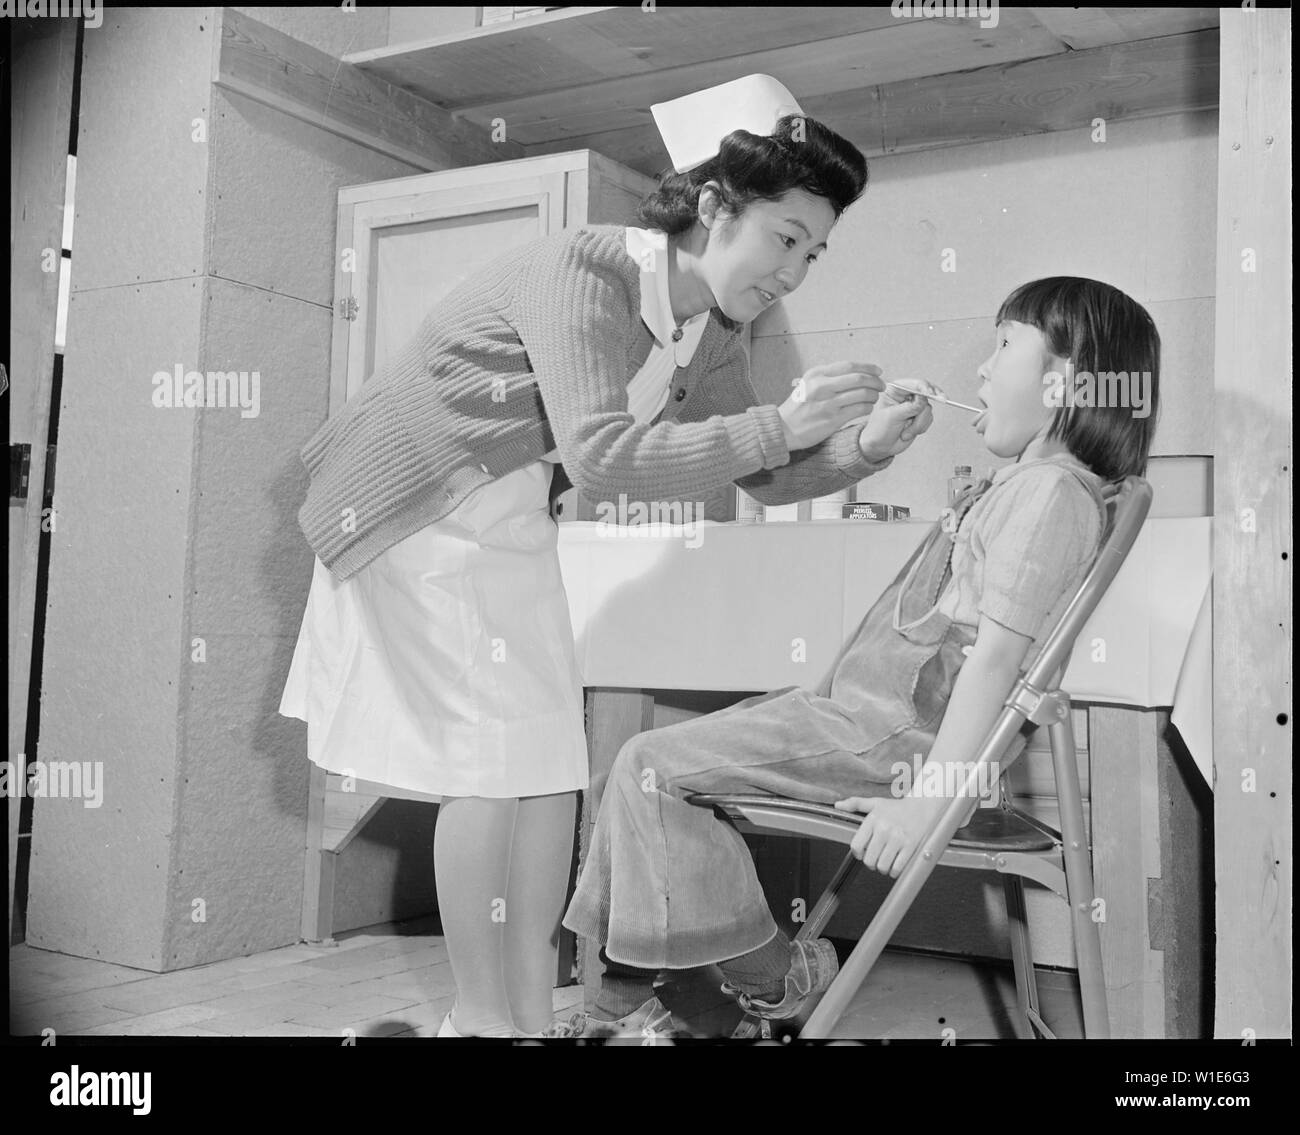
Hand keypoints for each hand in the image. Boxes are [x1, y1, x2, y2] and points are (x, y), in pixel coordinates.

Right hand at [777, 362, 884, 450]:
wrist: (783, 429)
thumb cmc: (797, 408)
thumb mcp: (807, 384)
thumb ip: (828, 377)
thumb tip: (856, 373)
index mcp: (816, 374)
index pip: (850, 366)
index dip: (868, 367)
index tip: (878, 371)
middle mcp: (822, 386)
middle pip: (860, 378)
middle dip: (875, 381)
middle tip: (881, 385)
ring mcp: (828, 403)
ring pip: (863, 394)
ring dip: (873, 395)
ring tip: (873, 398)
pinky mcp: (833, 419)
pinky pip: (860, 409)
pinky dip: (868, 408)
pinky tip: (866, 408)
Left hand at [833, 794, 947, 877]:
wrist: (923, 808)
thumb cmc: (898, 808)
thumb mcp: (875, 803)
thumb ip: (855, 803)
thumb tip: (838, 805)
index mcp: (873, 819)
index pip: (856, 845)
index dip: (857, 853)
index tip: (862, 853)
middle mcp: (884, 829)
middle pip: (869, 859)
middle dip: (871, 863)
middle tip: (875, 860)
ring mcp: (898, 839)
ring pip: (882, 866)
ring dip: (882, 869)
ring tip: (885, 863)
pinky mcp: (911, 847)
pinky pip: (897, 868)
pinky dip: (894, 872)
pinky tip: (895, 866)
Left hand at [855, 378, 936, 462]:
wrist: (879, 447)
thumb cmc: (879, 430)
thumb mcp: (893, 416)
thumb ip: (910, 407)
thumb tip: (924, 399)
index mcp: (894, 390)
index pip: (913, 384)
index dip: (924, 387)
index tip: (931, 393)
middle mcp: (905, 396)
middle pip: (925, 392)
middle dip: (933, 397)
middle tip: (943, 399)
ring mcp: (913, 406)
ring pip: (928, 408)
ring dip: (919, 422)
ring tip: (906, 432)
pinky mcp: (918, 417)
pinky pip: (928, 418)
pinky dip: (920, 427)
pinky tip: (908, 433)